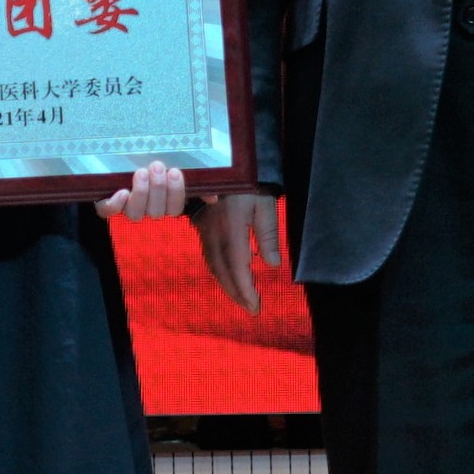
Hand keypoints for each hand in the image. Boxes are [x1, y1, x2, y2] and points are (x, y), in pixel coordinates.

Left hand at [96, 159, 192, 223]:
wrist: (122, 155)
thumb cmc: (157, 165)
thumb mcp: (180, 169)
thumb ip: (199, 183)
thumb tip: (213, 197)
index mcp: (166, 203)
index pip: (175, 208)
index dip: (175, 193)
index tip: (175, 172)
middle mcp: (148, 208)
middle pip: (157, 212)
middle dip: (158, 189)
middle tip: (158, 166)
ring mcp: (127, 207)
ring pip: (136, 214)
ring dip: (141, 194)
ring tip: (141, 172)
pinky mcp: (106, 202)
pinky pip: (108, 211)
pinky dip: (114, 205)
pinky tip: (121, 192)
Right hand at [196, 190, 278, 312]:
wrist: (222, 164)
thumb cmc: (250, 184)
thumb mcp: (265, 205)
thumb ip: (268, 235)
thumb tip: (271, 265)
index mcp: (232, 231)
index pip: (238, 269)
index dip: (246, 290)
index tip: (256, 306)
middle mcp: (215, 236)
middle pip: (224, 273)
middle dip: (237, 294)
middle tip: (251, 309)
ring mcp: (206, 233)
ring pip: (214, 267)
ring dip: (227, 286)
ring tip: (241, 299)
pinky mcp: (202, 229)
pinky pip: (209, 258)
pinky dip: (218, 273)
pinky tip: (226, 278)